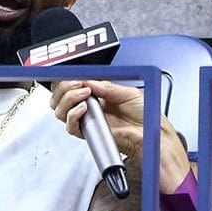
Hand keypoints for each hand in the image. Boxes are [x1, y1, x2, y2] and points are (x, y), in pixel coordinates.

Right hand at [51, 80, 189, 191]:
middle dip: (64, 88)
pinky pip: (71, 126)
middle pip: (60, 98)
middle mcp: (90, 107)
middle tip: (76, 83)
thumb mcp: (127, 92)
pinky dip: (73, 115)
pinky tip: (84, 108)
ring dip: (68, 99)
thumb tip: (88, 81)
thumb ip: (106, 87)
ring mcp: (87, 121)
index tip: (72, 76)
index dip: (67, 81)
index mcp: (98, 94)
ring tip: (84, 94)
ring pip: (61, 111)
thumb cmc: (145, 115)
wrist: (150, 133)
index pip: (73, 86)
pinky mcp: (89, 134)